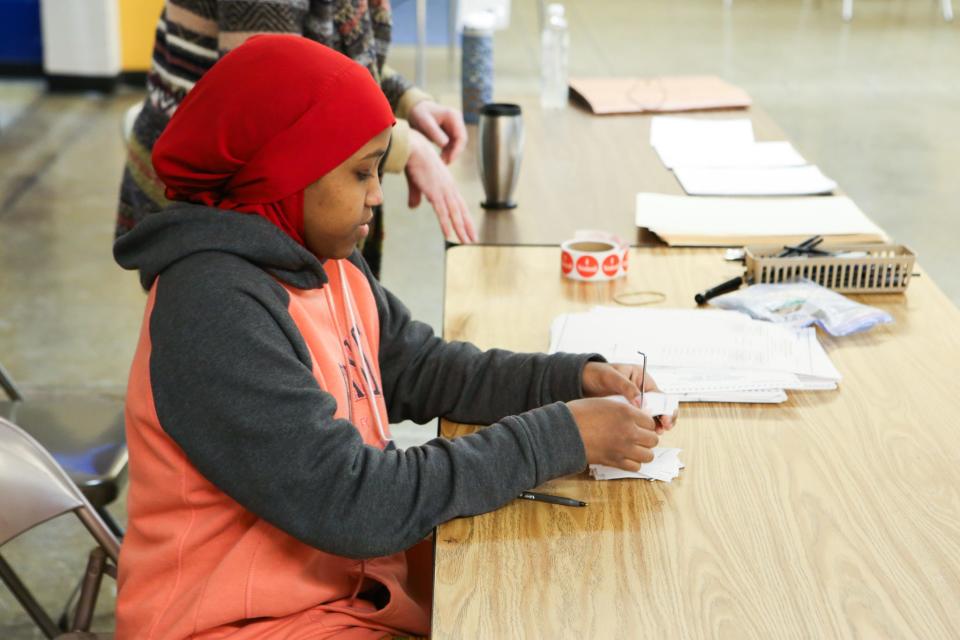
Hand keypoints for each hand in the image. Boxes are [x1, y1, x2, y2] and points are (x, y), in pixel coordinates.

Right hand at [405, 129, 477, 243]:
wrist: (413, 148)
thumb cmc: (414, 161)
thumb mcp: (416, 182)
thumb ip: (417, 196)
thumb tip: (414, 207)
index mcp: (448, 184)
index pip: (459, 204)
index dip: (465, 217)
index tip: (469, 228)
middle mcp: (449, 188)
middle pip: (461, 211)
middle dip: (468, 226)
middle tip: (474, 240)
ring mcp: (443, 191)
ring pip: (455, 214)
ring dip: (461, 229)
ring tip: (466, 242)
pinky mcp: (434, 193)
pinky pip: (442, 212)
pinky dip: (446, 224)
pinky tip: (449, 235)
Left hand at [407, 100, 467, 163]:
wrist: (416, 109)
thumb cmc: (419, 114)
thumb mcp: (424, 122)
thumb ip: (435, 132)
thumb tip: (445, 144)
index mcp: (453, 116)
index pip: (461, 136)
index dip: (457, 149)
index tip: (450, 160)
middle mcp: (457, 120)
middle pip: (461, 140)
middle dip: (454, 153)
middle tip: (445, 163)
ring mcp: (455, 125)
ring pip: (457, 143)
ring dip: (451, 154)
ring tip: (442, 162)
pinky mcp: (451, 131)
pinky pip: (453, 144)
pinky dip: (448, 151)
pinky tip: (442, 158)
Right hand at [566, 398, 658, 470]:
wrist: (564, 431)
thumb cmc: (579, 414)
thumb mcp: (605, 403)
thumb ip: (623, 409)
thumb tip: (636, 415)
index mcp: (626, 413)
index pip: (650, 422)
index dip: (646, 424)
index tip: (640, 425)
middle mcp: (629, 431)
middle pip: (653, 439)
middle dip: (647, 438)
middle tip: (639, 436)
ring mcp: (623, 448)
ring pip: (648, 455)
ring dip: (643, 451)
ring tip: (634, 447)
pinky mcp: (615, 461)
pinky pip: (635, 466)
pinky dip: (633, 462)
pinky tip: (626, 456)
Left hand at [581, 362, 674, 432]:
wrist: (582, 380)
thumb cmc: (597, 373)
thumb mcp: (612, 377)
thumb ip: (627, 388)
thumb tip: (641, 402)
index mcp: (643, 379)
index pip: (661, 395)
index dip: (666, 408)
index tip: (666, 418)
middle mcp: (642, 392)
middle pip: (660, 408)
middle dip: (664, 419)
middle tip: (663, 429)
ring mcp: (635, 403)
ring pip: (651, 417)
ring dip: (655, 426)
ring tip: (655, 434)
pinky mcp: (626, 413)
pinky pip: (638, 422)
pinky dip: (642, 429)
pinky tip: (642, 435)